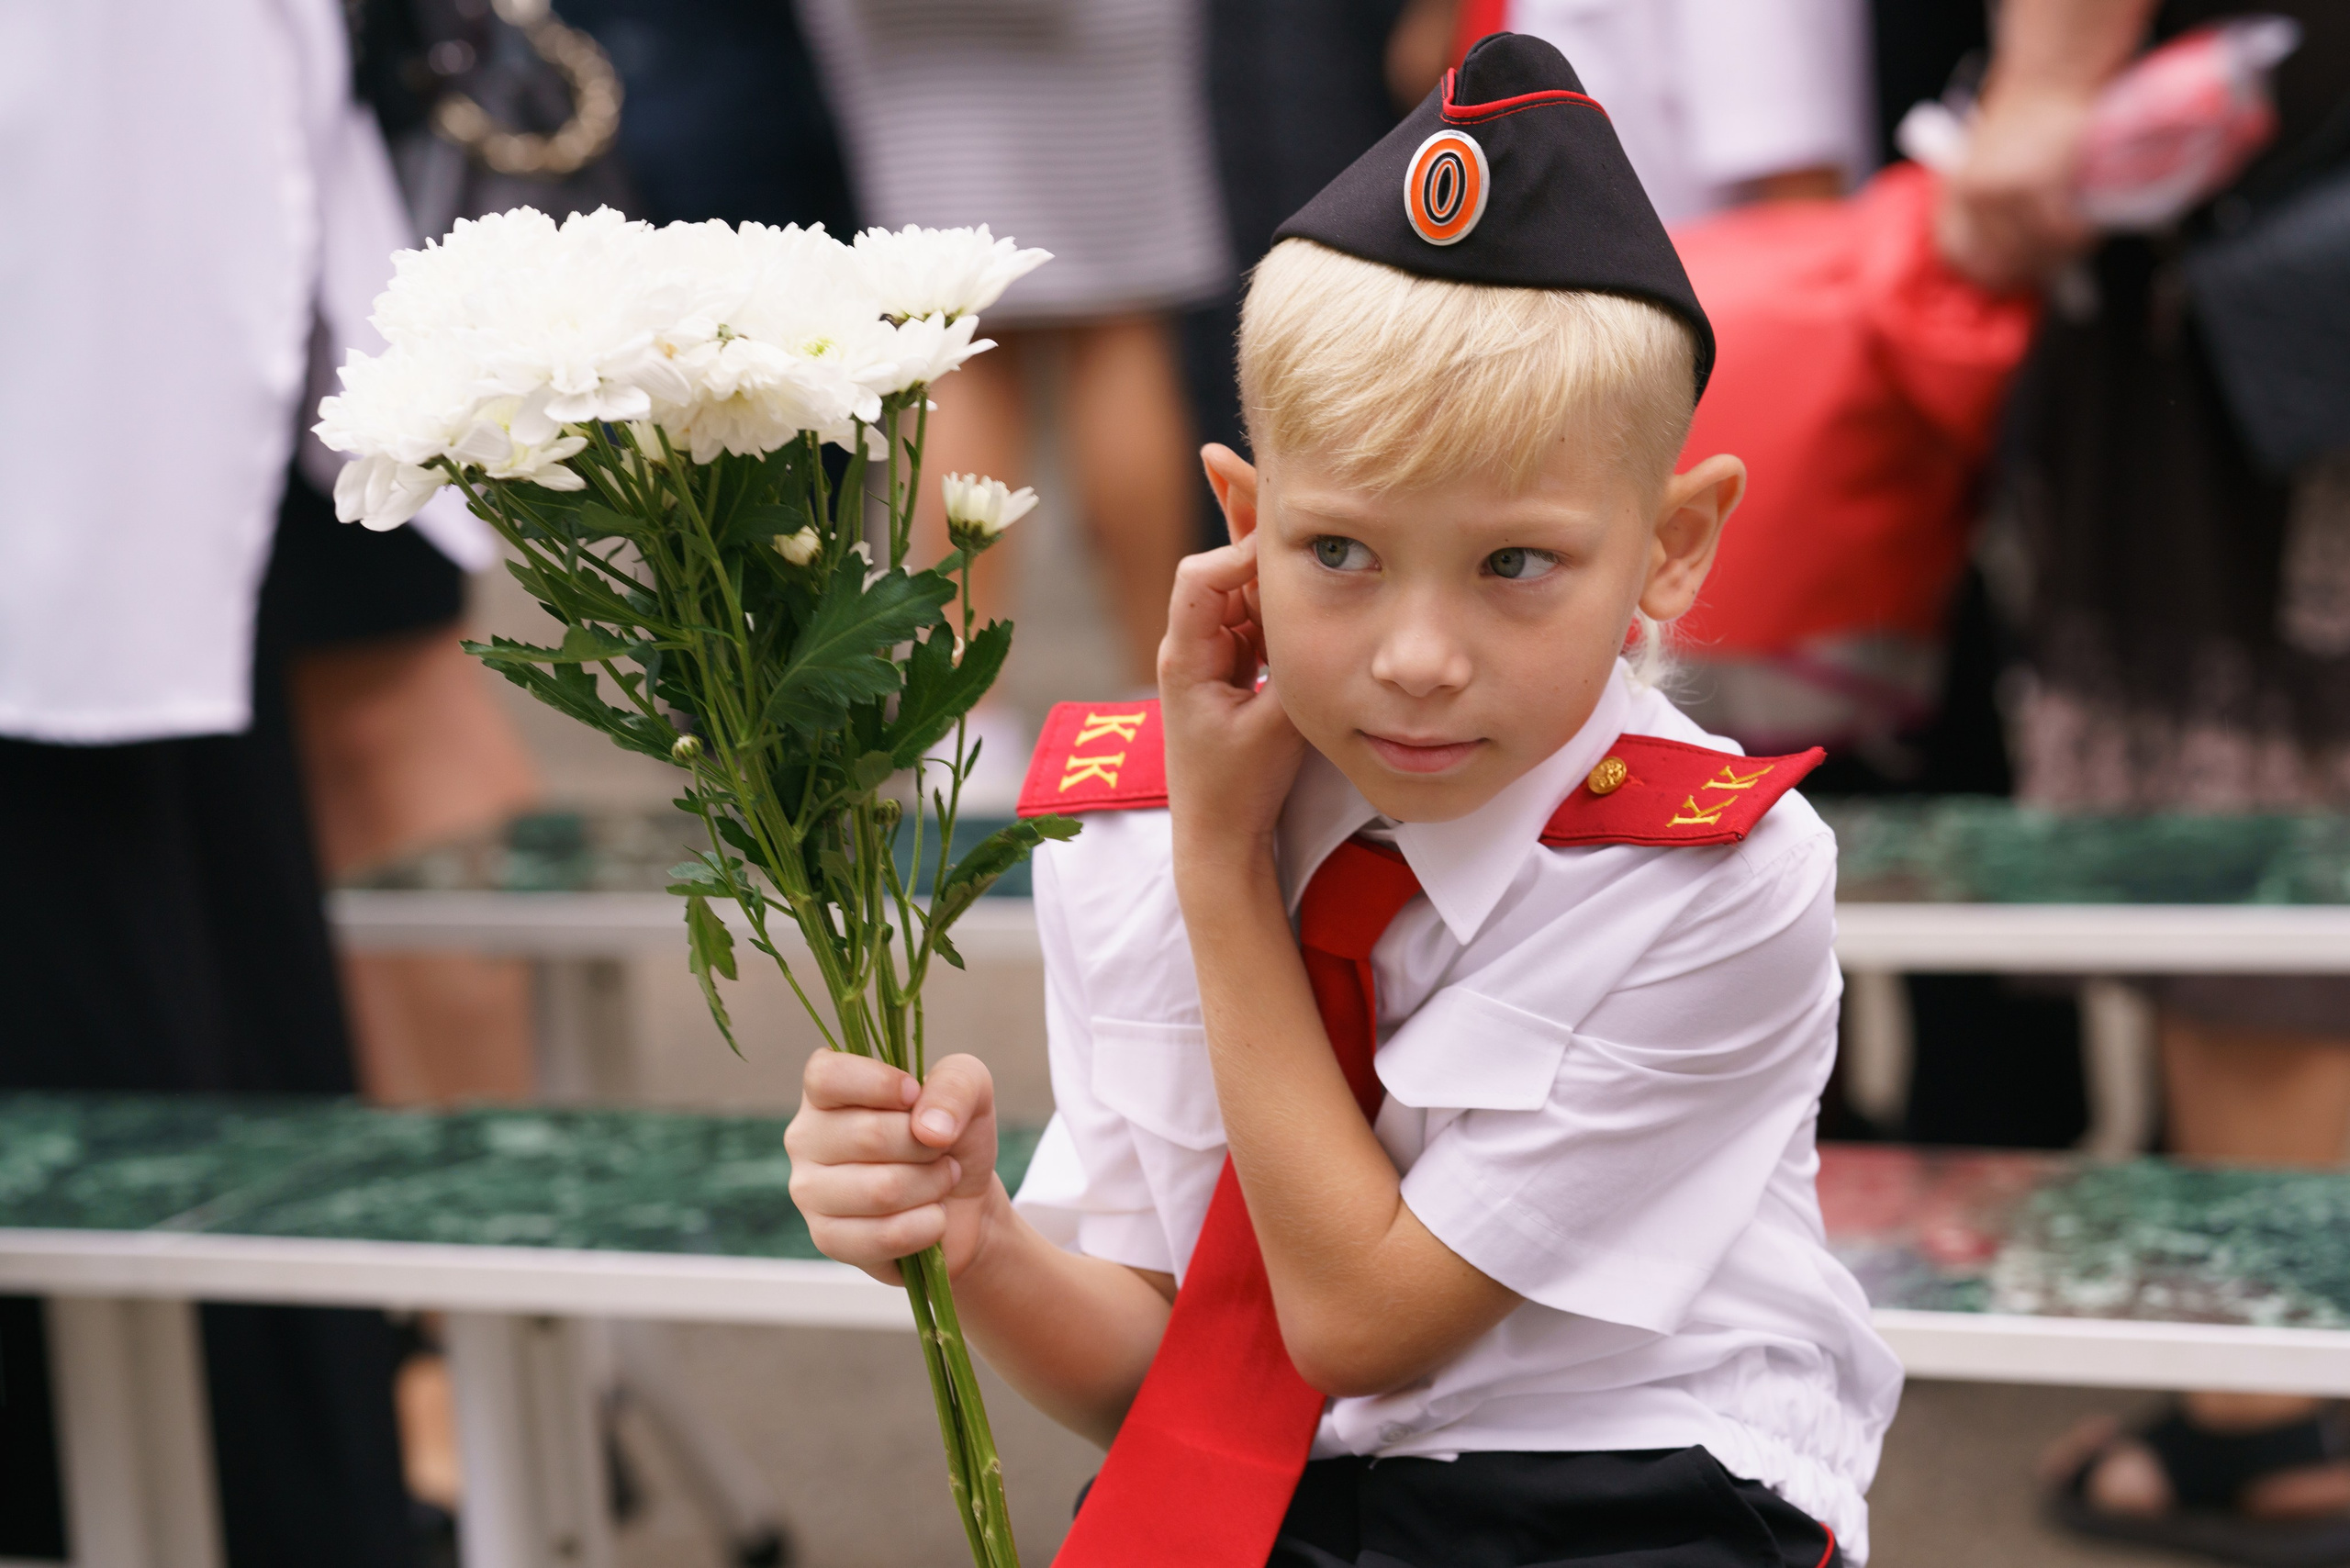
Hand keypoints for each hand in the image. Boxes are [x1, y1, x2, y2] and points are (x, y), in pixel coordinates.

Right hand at [784, 1051, 1004, 1285]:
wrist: (965, 1203)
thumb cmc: (954, 1135)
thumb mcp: (970, 1088)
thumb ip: (954, 1085)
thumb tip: (927, 1129)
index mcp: (827, 1090)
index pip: (827, 1077)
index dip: (879, 1085)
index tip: (915, 1096)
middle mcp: (806, 1137)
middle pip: (869, 1136)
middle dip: (927, 1146)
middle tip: (941, 1150)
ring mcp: (809, 1191)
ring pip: (881, 1191)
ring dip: (933, 1185)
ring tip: (940, 1180)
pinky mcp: (827, 1238)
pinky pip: (884, 1235)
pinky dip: (927, 1226)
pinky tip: (932, 1217)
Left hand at [1156, 532, 1306, 863]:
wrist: (1219, 835)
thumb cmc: (1239, 786)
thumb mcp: (1279, 724)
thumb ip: (1297, 664)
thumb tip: (1331, 613)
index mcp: (1186, 656)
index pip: (1200, 577)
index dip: (1243, 555)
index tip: (1295, 556)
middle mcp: (1192, 648)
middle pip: (1228, 580)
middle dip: (1273, 573)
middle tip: (1325, 574)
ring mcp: (1211, 658)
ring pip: (1247, 602)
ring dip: (1283, 601)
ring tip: (1327, 603)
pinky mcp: (1231, 671)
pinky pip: (1257, 628)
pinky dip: (1284, 626)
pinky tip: (1315, 633)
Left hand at [1937, 84, 2098, 290]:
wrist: (2052, 73)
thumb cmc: (2026, 110)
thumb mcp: (1987, 154)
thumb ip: (1987, 199)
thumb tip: (2001, 248)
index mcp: (1957, 189)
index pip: (1957, 252)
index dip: (1982, 270)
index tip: (2006, 275)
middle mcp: (1975, 196)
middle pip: (2000, 259)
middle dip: (2028, 267)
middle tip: (2050, 262)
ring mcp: (2005, 194)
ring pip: (2036, 249)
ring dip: (2059, 252)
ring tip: (2073, 239)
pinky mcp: (2038, 188)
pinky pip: (2062, 232)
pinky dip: (2079, 235)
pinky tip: (2087, 226)